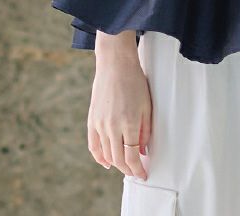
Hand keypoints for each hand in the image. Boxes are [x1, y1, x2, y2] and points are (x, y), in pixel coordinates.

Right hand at [87, 51, 151, 179]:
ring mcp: (100, 123)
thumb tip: (143, 151)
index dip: (138, 169)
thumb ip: (146, 131)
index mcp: (129, 122)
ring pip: (106, 154)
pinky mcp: (92, 119)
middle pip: (119, 159)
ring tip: (125, 166)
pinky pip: (93, 145)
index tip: (143, 174)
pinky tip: (106, 162)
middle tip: (136, 172)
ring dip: (117, 164)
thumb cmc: (135, 81)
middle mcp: (112, 126)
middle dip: (128, 169)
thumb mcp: (147, 105)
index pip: (132, 156)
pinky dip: (99, 157)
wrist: (115, 64)